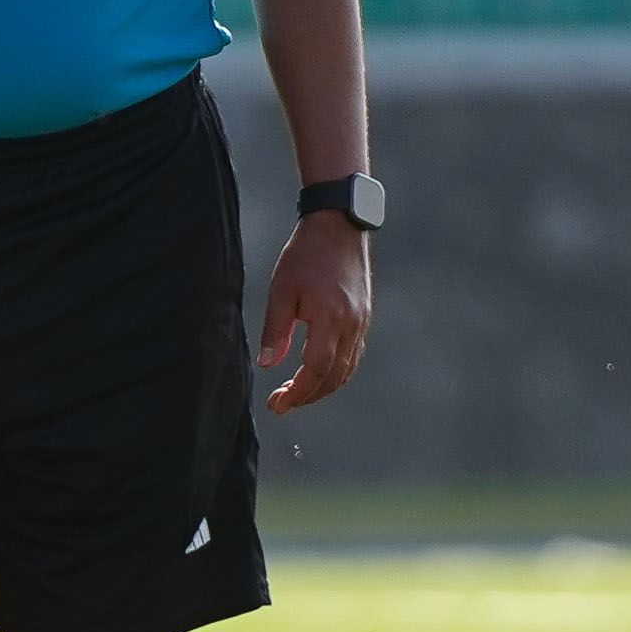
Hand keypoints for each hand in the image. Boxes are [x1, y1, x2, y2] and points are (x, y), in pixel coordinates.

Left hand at [256, 213, 372, 413]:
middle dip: (308, 395)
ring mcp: (362, 322)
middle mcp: (352, 325)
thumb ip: (276, 330)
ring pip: (346, 369)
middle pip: (334, 376)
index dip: (299, 392)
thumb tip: (268, 364)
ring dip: (322, 386)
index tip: (279, 404)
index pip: (317, 369)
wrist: (338, 227)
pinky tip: (315, 373)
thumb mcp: (281, 290)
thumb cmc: (305, 255)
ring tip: (295, 393)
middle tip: (281, 404)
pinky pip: (353, 354)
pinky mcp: (363, 317)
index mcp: (331, 318)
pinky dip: (335, 371)